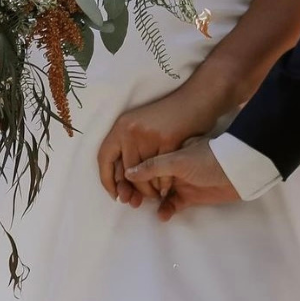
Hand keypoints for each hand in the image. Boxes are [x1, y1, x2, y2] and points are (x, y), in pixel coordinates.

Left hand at [97, 88, 215, 207]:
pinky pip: (162, 172)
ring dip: (150, 190)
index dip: (106, 180)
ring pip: (145, 174)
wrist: (196, 99)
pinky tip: (166, 189)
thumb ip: (129, 148)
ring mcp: (150, 135)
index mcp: (122, 126)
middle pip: (126, 171)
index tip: (115, 194)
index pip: (104, 158)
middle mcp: (131, 130)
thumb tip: (121, 180)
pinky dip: (164, 185)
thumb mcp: (141, 125)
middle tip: (137, 201)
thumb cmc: (169, 115)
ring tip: (154, 195)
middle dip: (133, 190)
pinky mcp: (168, 140)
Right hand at [125, 140, 239, 219]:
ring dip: (150, 201)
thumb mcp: (178, 160)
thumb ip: (153, 166)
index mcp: (169, 152)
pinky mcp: (190, 196)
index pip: (145, 162)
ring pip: (159, 193)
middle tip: (127, 200)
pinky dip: (166, 210)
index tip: (120, 184)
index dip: (132, 173)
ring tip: (139, 207)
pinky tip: (162, 215)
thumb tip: (128, 172)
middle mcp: (172, 166)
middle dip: (137, 189)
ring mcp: (181, 181)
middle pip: (149, 179)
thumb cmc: (208, 159)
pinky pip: (173, 205)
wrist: (238, 171)